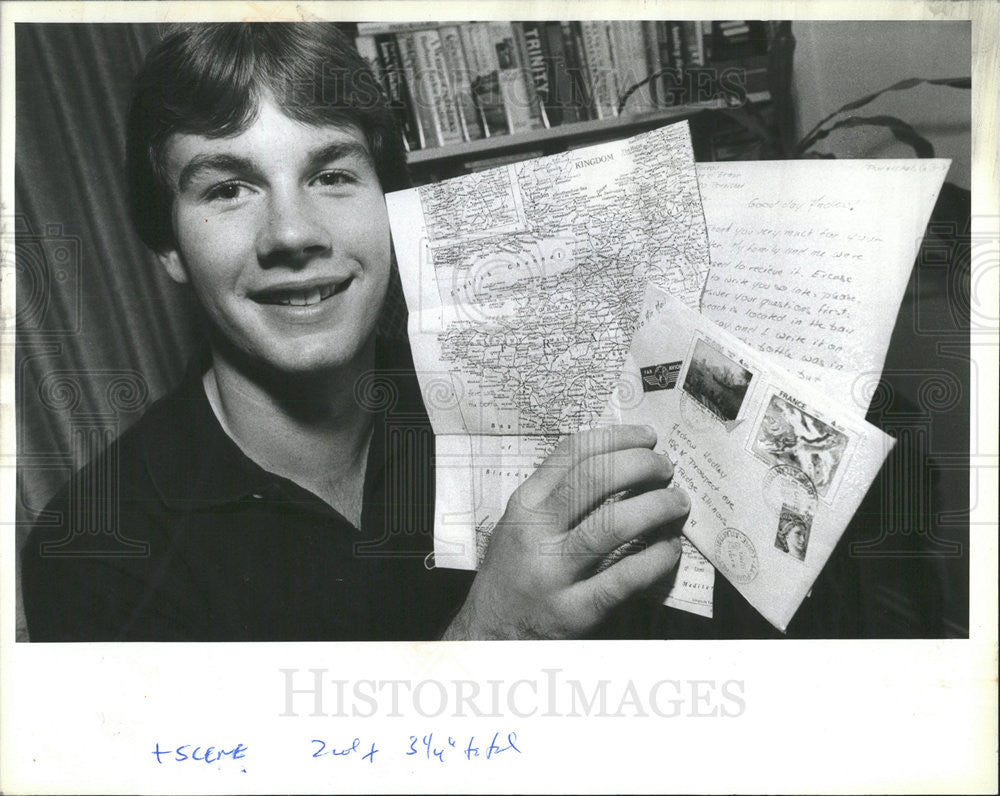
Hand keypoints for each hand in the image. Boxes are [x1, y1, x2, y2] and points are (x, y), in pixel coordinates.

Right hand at [442, 425, 688, 638]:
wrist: (489, 636)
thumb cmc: (512, 575)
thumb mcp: (519, 525)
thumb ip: (555, 496)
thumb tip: (617, 461)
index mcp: (523, 506)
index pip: (571, 454)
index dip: (616, 437)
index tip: (645, 437)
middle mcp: (534, 534)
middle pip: (595, 480)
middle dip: (640, 465)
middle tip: (665, 468)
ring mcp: (554, 573)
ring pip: (613, 525)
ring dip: (655, 507)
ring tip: (677, 503)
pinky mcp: (575, 611)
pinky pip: (625, 578)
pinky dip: (656, 559)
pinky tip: (670, 549)